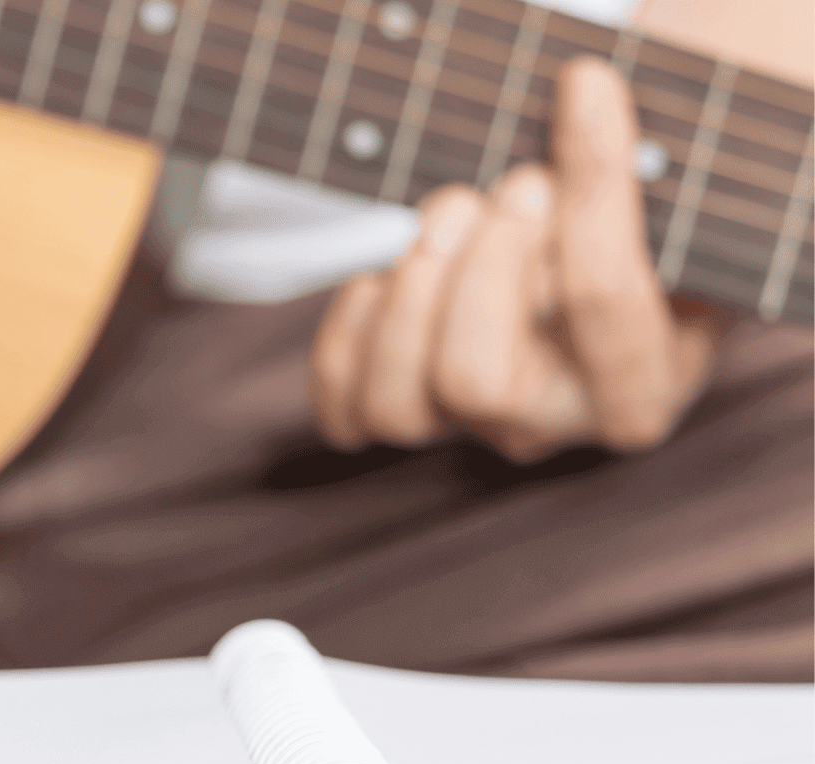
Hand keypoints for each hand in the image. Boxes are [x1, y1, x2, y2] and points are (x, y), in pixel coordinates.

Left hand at [311, 58, 725, 461]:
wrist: (586, 264)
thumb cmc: (635, 225)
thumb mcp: (662, 198)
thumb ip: (631, 166)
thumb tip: (582, 92)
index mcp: (642, 387)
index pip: (602, 302)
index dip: (590, 189)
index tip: (582, 91)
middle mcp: (553, 424)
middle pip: (475, 382)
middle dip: (476, 266)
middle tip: (513, 182)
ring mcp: (470, 428)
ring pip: (396, 406)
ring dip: (407, 291)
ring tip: (452, 209)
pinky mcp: (404, 412)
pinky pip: (343, 405)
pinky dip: (353, 326)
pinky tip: (388, 269)